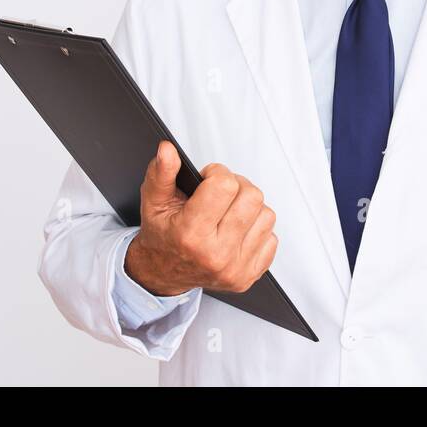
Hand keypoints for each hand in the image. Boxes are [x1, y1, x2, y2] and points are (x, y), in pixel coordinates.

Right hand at [124, 139, 278, 296]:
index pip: (225, 185)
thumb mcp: (154, 202)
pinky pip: (272, 237)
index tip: (208, 179)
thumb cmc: (163, 236)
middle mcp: (215, 255)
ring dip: (249, 208)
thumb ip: (161, 173)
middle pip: (252, 197)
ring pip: (266, 214)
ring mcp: (235, 268)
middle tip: (220, 194)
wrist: (164, 272)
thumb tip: (167, 150)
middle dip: (236, 187)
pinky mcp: (249, 276)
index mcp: (191, 235)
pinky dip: (257, 230)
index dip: (217, 173)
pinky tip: (237, 232)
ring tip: (228, 213)